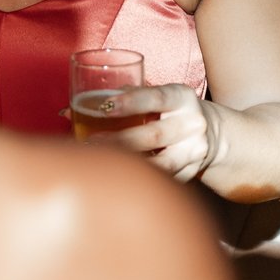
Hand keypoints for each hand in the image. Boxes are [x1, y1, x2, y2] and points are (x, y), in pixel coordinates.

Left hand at [90, 82, 220, 184]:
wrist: (212, 134)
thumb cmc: (170, 111)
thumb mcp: (157, 98)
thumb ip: (120, 101)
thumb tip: (66, 111)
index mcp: (182, 97)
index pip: (156, 97)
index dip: (131, 101)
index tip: (106, 105)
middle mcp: (192, 123)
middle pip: (154, 134)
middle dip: (121, 140)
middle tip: (89, 143)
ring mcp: (195, 151)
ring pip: (161, 163)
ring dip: (131, 164)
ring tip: (103, 165)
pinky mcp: (192, 173)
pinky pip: (164, 179)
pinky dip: (142, 180)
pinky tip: (120, 181)